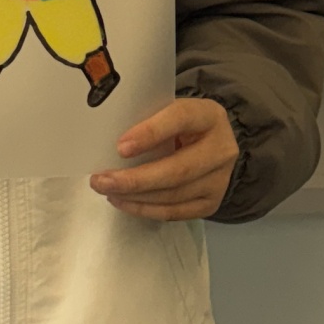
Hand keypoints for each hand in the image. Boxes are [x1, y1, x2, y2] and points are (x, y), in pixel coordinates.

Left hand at [90, 97, 238, 219]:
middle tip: (101, 181)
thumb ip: (148, 120)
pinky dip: (145, 210)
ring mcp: (220, 180)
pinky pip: (175, 212)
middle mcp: (222, 149)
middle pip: (177, 169)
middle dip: (135, 179)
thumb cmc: (179, 124)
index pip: (181, 119)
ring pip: (174, 195)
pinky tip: (124, 201)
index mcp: (209, 115)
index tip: (121, 148)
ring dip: (135, 197)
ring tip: (107, 191)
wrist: (211, 143)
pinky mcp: (212, 203)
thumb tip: (108, 142)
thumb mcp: (168, 111)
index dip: (150, 133)